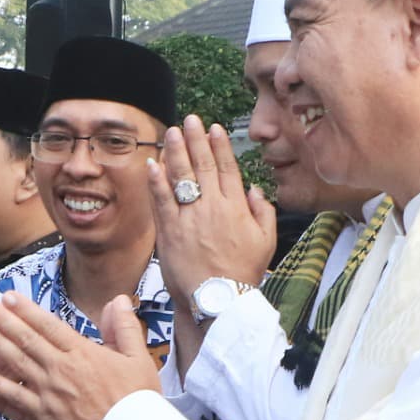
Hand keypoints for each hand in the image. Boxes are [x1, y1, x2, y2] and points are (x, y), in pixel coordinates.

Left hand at [0, 294, 159, 419]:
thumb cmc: (139, 405)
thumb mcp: (139, 360)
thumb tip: (117, 300)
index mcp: (83, 354)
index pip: (47, 326)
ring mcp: (47, 396)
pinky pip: (11, 402)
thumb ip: (124, 329)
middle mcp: (60, 371)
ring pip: (11, 366)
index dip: (24, 310)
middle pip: (23, 340)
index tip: (6, 296)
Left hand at [146, 115, 274, 308]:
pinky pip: (162, 200)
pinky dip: (156, 181)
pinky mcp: (170, 231)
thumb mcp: (266, 241)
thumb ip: (262, 211)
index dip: (220, 146)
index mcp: (237, 207)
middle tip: (190, 119)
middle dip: (196, 139)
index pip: (227, 168)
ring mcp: (190, 218)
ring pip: (181, 177)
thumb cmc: (242, 273)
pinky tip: (153, 164)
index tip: (214, 128)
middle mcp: (213, 207)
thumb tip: (254, 188)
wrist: (219, 300)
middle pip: (203, 166)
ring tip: (171, 132)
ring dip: (175, 151)